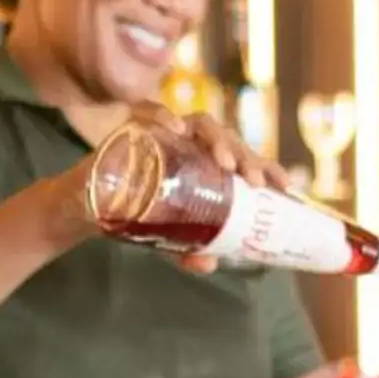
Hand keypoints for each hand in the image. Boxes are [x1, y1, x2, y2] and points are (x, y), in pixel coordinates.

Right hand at [116, 104, 295, 276]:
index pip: (244, 159)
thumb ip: (190, 249)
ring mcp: (166, 131)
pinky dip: (163, 116)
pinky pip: (149, 111)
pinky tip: (177, 129)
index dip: (267, 167)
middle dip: (246, 158)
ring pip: (201, 123)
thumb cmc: (142, 215)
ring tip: (225, 164)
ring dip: (217, 141)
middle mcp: (193, 142)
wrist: (93, 208)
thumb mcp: (171, 236)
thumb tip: (208, 266)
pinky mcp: (134, 125)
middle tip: (255, 182)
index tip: (285, 186)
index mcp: (208, 163)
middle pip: (228, 140)